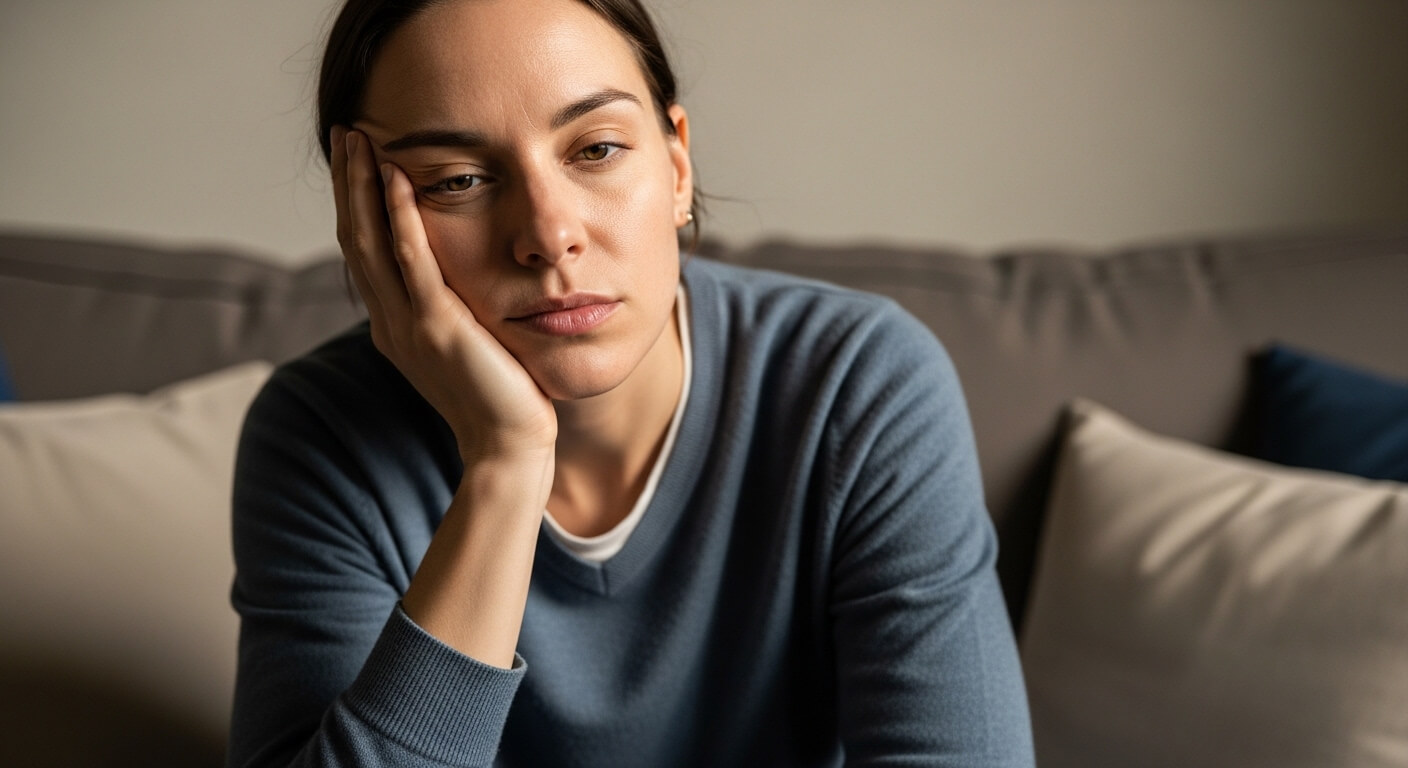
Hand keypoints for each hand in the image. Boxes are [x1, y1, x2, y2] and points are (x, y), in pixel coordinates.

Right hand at [331, 126, 556, 462]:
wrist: (509, 447)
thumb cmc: (502, 398)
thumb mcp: (469, 344)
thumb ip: (454, 309)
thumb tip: (463, 276)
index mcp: (395, 325)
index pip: (365, 251)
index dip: (355, 202)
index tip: (356, 157)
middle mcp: (390, 322)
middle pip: (356, 237)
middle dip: (348, 182)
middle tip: (345, 131)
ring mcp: (409, 324)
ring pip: (371, 242)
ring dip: (363, 185)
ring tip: (359, 138)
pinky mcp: (437, 327)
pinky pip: (412, 261)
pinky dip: (401, 217)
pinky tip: (397, 177)